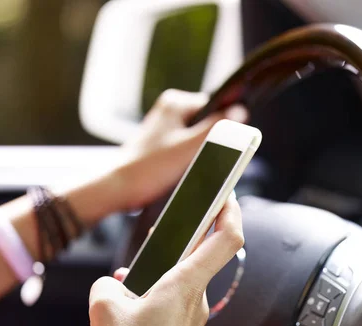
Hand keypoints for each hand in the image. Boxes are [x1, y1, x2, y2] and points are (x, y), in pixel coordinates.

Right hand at [81, 195, 243, 325]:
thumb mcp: (104, 308)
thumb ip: (107, 284)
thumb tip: (115, 285)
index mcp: (185, 286)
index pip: (225, 239)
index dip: (231, 211)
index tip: (228, 194)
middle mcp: (196, 304)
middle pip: (195, 262)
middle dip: (171, 251)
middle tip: (152, 246)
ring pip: (180, 289)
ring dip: (157, 282)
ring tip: (126, 293)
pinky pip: (174, 312)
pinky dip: (156, 305)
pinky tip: (132, 319)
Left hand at [117, 89, 247, 209]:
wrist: (120, 188)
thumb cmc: (149, 168)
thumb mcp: (189, 147)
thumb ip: (216, 128)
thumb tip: (241, 112)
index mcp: (175, 103)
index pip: (215, 107)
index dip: (223, 128)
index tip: (223, 146)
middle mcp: (169, 110)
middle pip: (207, 124)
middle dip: (211, 143)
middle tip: (201, 160)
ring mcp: (165, 127)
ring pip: (198, 138)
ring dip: (200, 153)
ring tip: (187, 166)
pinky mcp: (162, 144)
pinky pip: (186, 148)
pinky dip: (189, 159)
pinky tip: (182, 171)